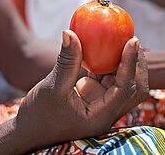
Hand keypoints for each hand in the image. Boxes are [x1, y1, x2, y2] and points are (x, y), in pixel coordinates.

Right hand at [14, 30, 148, 152]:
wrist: (28, 130)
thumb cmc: (38, 116)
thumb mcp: (52, 88)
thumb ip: (66, 62)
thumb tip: (70, 32)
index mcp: (101, 116)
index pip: (125, 88)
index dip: (131, 63)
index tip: (132, 40)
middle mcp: (105, 111)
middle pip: (132, 87)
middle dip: (136, 64)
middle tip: (131, 38)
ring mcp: (99, 103)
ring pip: (120, 81)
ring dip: (121, 62)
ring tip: (119, 39)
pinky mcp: (90, 96)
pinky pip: (104, 78)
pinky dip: (105, 63)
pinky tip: (101, 47)